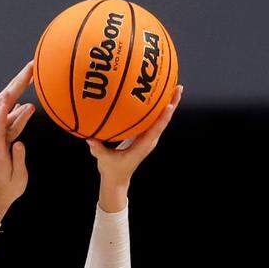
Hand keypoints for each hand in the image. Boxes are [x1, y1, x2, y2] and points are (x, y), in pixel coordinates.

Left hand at [0, 100, 33, 220]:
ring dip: (11, 106)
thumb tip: (19, 144)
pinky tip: (19, 107)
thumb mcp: (16, 177)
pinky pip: (7, 127)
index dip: (2, 115)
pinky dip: (13, 116)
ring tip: (18, 88)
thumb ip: (17, 159)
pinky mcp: (0, 147)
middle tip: (12, 85)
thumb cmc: (7, 190)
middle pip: (1, 121)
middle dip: (7, 103)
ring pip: (4, 122)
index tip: (4, 99)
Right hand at [88, 85, 182, 209]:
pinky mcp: (144, 136)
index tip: (169, 105)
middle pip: (164, 120)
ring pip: (161, 119)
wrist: (117, 179)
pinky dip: (158, 109)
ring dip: (169, 104)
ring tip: (174, 88)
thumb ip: (97, 149)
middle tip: (179, 87)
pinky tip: (157, 97)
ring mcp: (148, 138)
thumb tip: (89, 138)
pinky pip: (154, 120)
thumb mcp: (104, 160)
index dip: (163, 117)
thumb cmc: (112, 170)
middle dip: (172, 104)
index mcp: (143, 146)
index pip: (155, 129)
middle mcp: (149, 140)